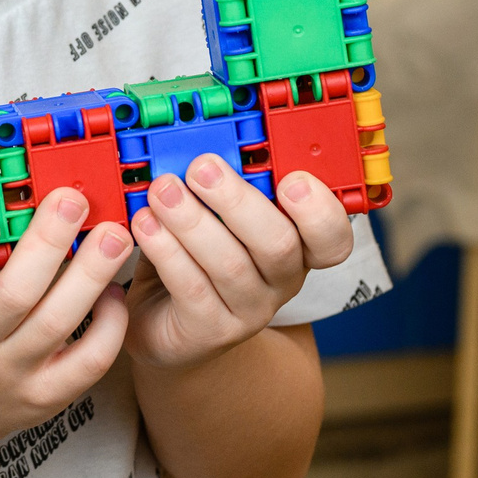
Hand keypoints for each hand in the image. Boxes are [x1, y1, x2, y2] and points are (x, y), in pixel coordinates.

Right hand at [0, 190, 131, 457]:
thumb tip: (13, 201)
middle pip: (14, 297)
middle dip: (48, 243)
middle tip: (72, 201)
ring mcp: (14, 376)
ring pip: (57, 323)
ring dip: (90, 274)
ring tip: (114, 236)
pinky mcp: (48, 396)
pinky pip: (88, 362)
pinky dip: (109, 325)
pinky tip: (114, 292)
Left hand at [124, 157, 354, 372]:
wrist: (167, 325)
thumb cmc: (195, 258)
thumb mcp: (215, 217)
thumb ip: (218, 188)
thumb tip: (198, 147)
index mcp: (296, 246)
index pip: (331, 237)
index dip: (320, 210)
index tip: (291, 180)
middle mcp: (282, 281)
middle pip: (278, 244)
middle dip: (237, 200)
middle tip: (201, 168)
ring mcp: (249, 311)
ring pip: (229, 265)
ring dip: (191, 221)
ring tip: (161, 191)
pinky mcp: (210, 331)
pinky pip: (192, 288)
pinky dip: (166, 251)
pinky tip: (145, 225)